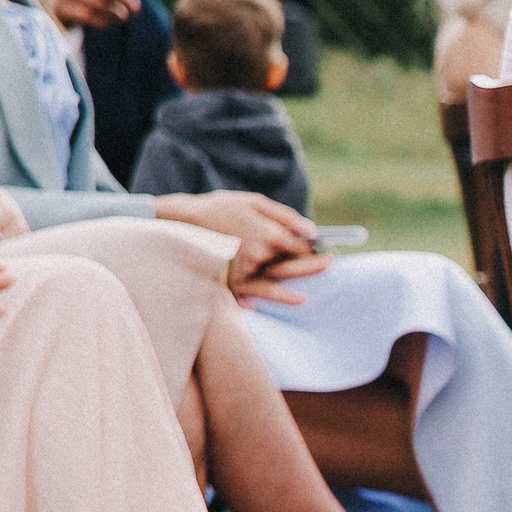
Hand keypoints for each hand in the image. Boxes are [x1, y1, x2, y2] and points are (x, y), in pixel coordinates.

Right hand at [153, 191, 331, 304]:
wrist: (182, 219)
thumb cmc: (221, 207)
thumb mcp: (254, 203)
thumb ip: (284, 216)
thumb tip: (312, 230)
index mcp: (267, 235)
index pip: (300, 249)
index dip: (314, 251)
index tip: (323, 252)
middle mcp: (258, 256)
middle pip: (292, 268)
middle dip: (312, 267)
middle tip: (328, 265)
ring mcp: (243, 272)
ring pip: (271, 287)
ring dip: (288, 294)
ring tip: (304, 299)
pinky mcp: (227, 282)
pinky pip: (244, 297)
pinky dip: (252, 303)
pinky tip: (259, 308)